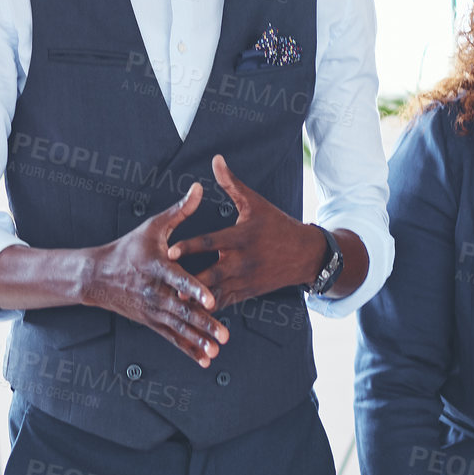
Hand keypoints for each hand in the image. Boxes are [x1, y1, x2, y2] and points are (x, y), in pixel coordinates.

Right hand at [82, 182, 228, 367]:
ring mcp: (152, 310)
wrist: (97, 275)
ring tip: (218, 350)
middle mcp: (155, 292)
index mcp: (157, 267)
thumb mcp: (152, 227)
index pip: (179, 280)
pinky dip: (188, 349)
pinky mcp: (151, 321)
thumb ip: (179, 211)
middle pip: (182, 311)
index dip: (196, 291)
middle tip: (225, 334)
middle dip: (204, 323)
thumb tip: (199, 188)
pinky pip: (172, 338)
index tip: (213, 299)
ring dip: (198, 339)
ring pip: (178, 328)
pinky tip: (206, 360)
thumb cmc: (129, 247)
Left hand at [167, 155, 322, 309]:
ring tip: (175, 304)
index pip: (211, 242)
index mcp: (241, 237)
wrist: (305, 254)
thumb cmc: (277, 225)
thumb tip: (216, 159)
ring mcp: (245, 279)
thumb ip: (231, 184)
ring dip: (197, 300)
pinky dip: (210, 310)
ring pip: (217, 292)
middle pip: (212, 273)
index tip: (169, 251)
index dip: (190, 247)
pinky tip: (192, 316)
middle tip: (168, 285)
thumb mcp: (255, 203)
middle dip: (191, 281)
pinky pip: (226, 303)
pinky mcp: (247, 292)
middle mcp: (242, 260)